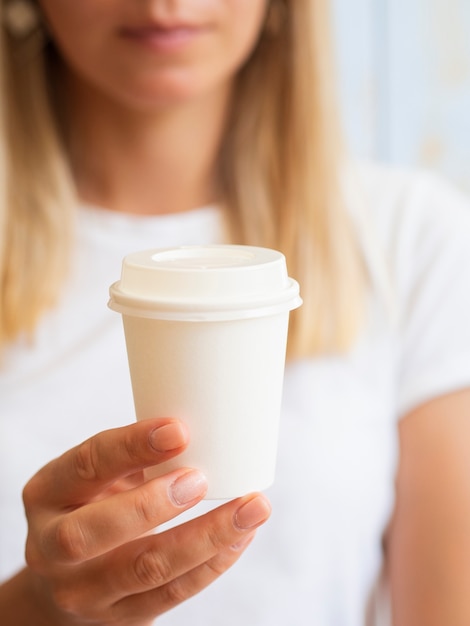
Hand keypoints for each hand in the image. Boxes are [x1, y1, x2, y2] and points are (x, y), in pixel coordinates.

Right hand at [21, 418, 270, 624]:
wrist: (62, 581)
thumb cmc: (93, 507)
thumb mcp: (97, 476)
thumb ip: (134, 456)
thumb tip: (206, 422)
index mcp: (48, 492)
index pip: (85, 465)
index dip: (131, 446)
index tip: (179, 430)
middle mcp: (52, 546)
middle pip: (92, 532)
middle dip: (151, 505)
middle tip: (201, 480)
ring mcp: (82, 590)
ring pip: (144, 569)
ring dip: (204, 537)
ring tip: (249, 507)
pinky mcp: (119, 618)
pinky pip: (171, 594)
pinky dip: (213, 563)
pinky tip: (240, 536)